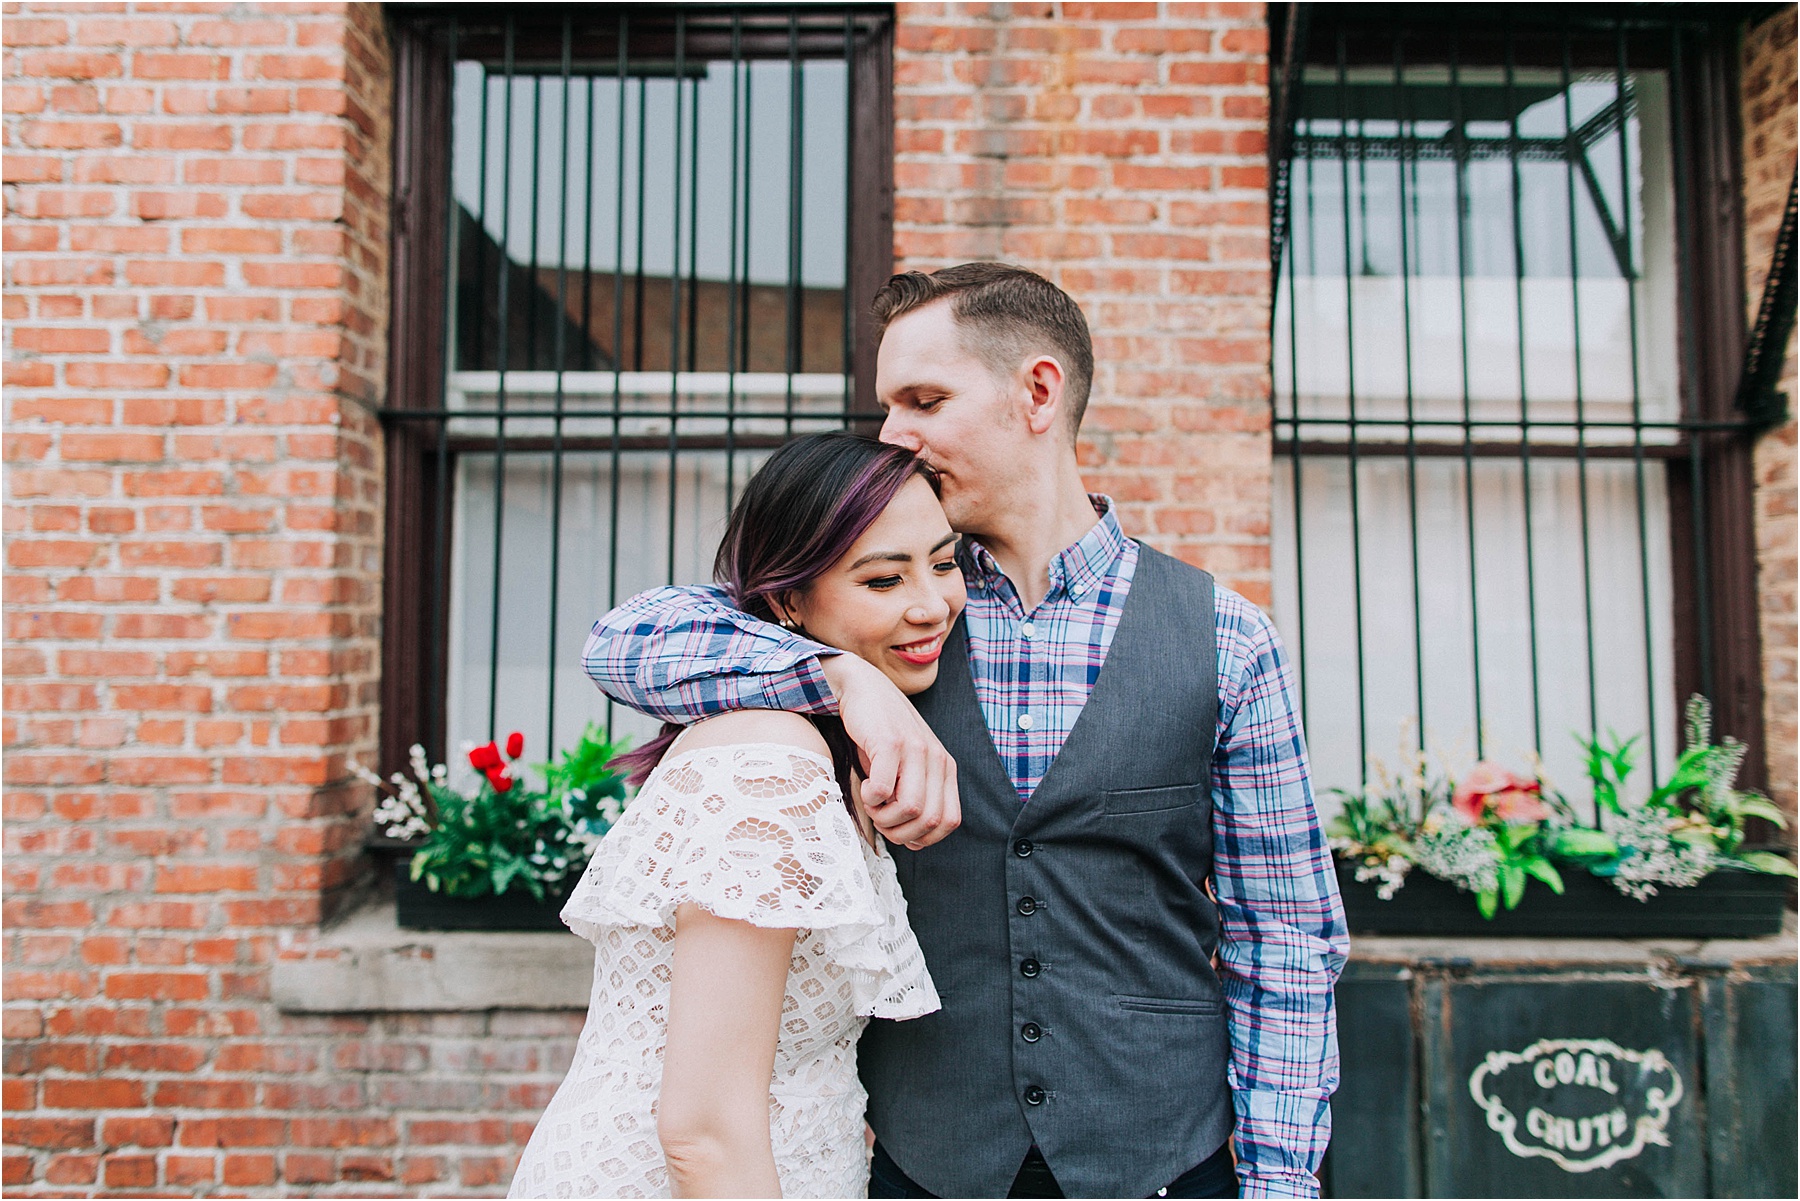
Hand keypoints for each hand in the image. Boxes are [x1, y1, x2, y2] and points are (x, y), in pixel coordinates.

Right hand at [820, 654, 959, 848]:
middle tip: (880, 819)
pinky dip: (871, 799)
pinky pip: (884, 789)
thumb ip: (917, 795)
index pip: (950, 821)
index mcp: (945, 768)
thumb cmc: (881, 735)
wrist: (863, 688)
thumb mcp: (908, 766)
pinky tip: (866, 786)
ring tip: (872, 802)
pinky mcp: (890, 742)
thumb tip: (913, 841)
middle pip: (930, 821)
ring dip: (884, 817)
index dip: (923, 838)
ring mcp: (915, 749)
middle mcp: (936, 759)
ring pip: (911, 808)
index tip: (900, 832)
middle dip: (900, 832)